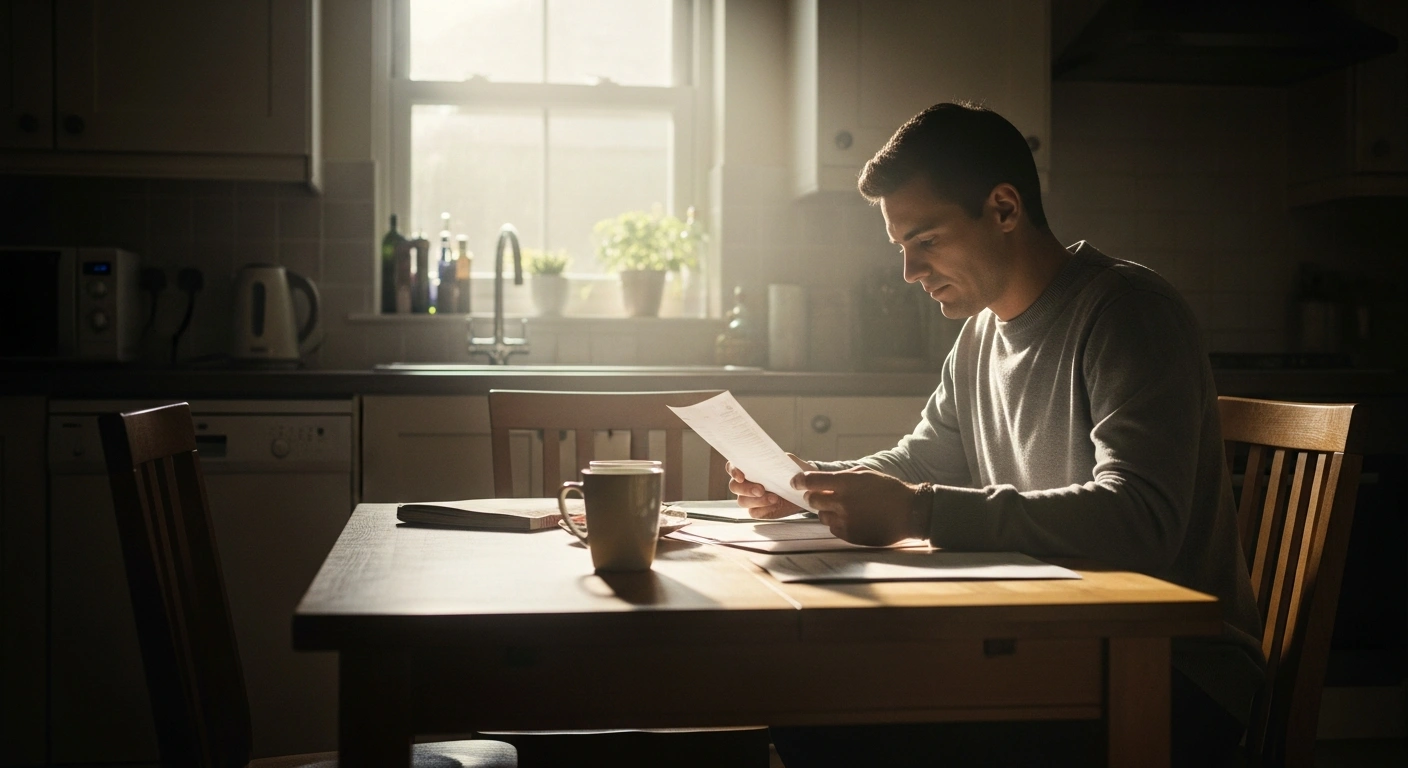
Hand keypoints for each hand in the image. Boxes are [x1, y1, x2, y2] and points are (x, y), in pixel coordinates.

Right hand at [727, 454, 813, 518]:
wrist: (804, 488)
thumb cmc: (792, 471)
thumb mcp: (786, 461)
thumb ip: (774, 460)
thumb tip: (767, 462)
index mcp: (749, 467)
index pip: (732, 467)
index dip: (733, 471)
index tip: (741, 476)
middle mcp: (746, 483)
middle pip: (734, 486)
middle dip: (746, 489)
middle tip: (761, 489)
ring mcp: (751, 498)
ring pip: (742, 501)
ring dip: (757, 500)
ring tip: (774, 498)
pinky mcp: (758, 510)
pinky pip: (753, 512)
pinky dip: (762, 509)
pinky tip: (774, 505)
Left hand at [793, 468, 921, 546]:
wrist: (909, 513)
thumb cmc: (889, 490)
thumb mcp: (866, 474)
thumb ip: (843, 477)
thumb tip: (823, 480)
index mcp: (846, 483)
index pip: (811, 481)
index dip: (799, 481)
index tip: (795, 482)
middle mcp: (842, 502)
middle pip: (812, 500)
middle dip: (814, 496)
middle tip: (822, 495)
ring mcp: (845, 520)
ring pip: (821, 515)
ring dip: (827, 510)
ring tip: (844, 508)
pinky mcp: (849, 535)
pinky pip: (832, 528)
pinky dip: (837, 523)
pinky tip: (852, 518)